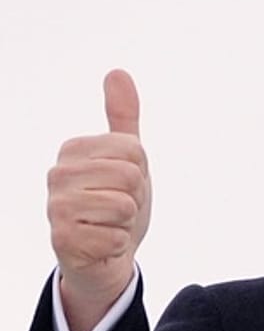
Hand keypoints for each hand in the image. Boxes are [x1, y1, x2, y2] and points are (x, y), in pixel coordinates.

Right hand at [48, 70, 151, 330]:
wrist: (106, 257)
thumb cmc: (117, 205)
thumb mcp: (129, 158)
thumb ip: (123, 117)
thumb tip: (117, 72)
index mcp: (74, 149)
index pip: (134, 150)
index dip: (140, 173)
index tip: (124, 186)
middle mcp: (58, 174)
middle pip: (130, 176)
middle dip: (135, 198)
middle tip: (118, 209)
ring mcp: (55, 207)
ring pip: (123, 205)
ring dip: (126, 222)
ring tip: (109, 225)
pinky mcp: (61, 239)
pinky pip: (115, 236)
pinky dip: (117, 244)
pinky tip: (101, 245)